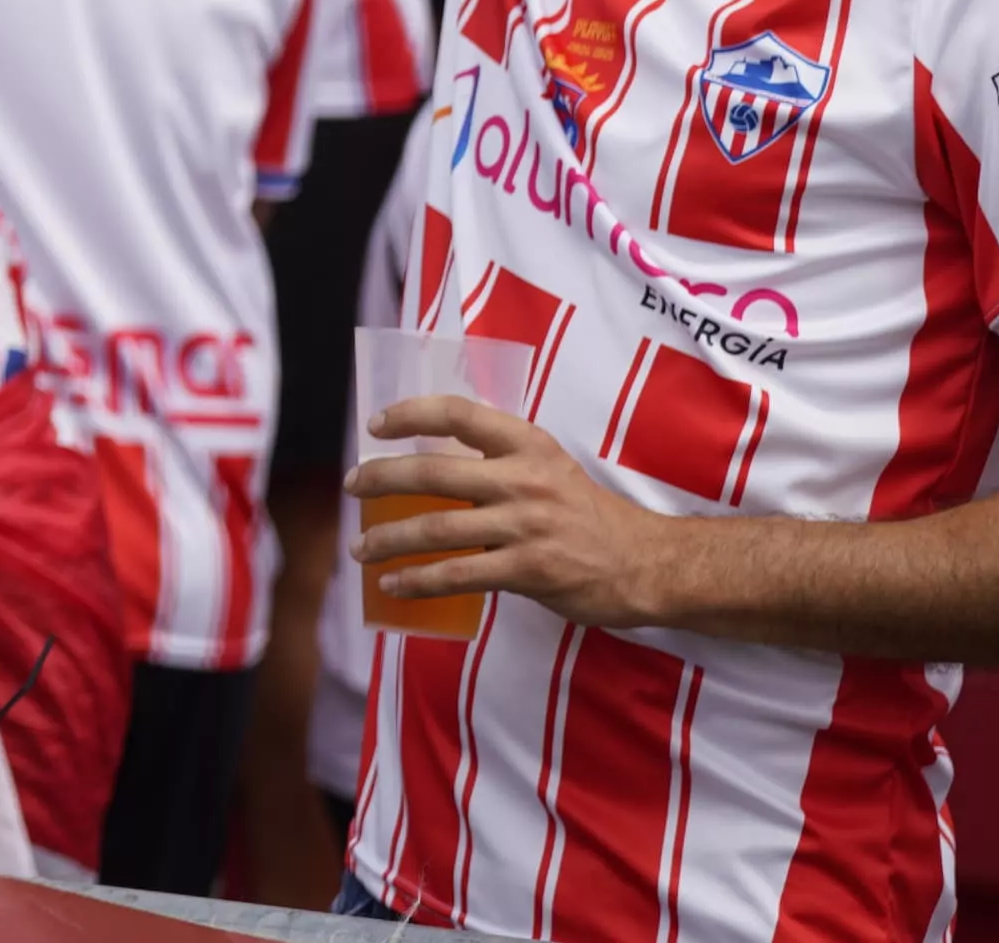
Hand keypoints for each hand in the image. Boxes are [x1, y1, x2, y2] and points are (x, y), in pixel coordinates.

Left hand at [348, 396, 699, 635]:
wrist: (647, 563)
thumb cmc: (590, 516)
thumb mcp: (551, 468)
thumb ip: (501, 463)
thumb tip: (434, 469)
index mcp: (528, 445)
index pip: (459, 414)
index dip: (411, 414)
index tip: (376, 425)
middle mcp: (523, 479)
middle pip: (432, 471)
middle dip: (380, 478)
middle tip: (351, 486)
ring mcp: (525, 526)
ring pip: (437, 527)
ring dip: (387, 538)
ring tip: (360, 547)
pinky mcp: (528, 570)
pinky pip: (459, 575)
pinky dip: (418, 580)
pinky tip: (394, 584)